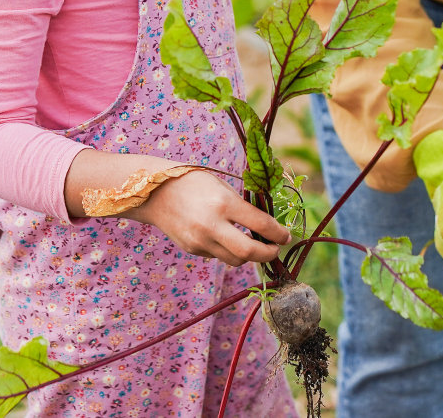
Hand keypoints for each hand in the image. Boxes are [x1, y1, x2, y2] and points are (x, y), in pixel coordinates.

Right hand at [124, 167, 289, 266]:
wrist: (155, 192)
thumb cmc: (194, 182)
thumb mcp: (221, 187)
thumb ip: (241, 207)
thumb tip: (267, 226)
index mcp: (223, 203)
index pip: (261, 225)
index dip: (279, 233)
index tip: (286, 236)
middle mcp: (212, 225)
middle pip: (249, 253)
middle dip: (269, 254)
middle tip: (276, 249)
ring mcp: (200, 241)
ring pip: (234, 260)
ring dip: (249, 255)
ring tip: (254, 244)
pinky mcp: (192, 249)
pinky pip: (218, 255)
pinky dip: (227, 249)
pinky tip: (225, 237)